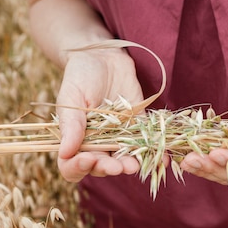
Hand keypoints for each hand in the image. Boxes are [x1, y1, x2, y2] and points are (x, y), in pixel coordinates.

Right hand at [56, 48, 143, 181]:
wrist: (105, 58)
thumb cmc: (81, 75)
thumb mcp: (71, 95)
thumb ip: (70, 124)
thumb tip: (64, 152)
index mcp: (74, 140)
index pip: (71, 166)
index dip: (77, 167)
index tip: (87, 159)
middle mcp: (96, 145)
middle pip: (100, 167)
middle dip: (108, 168)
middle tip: (117, 166)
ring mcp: (118, 140)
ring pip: (123, 161)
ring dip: (129, 166)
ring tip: (134, 166)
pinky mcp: (139, 131)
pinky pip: (147, 147)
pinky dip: (155, 155)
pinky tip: (163, 160)